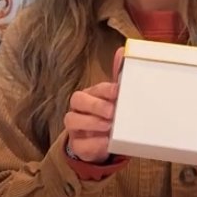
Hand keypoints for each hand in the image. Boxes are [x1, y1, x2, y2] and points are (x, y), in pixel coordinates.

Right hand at [63, 48, 123, 163]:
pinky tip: (106, 142)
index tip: (118, 93)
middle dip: (95, 105)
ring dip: (91, 123)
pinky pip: (79, 144)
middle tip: (112, 112)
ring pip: (72, 120)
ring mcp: (74, 127)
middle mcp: (78, 109)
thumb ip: (119, 77)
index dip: (105, 90)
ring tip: (108, 127)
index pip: (95, 88)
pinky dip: (93, 144)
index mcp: (91, 95)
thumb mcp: (116, 100)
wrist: (103, 144)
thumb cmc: (110, 118)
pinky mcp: (77, 145)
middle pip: (77, 100)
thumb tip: (123, 50)